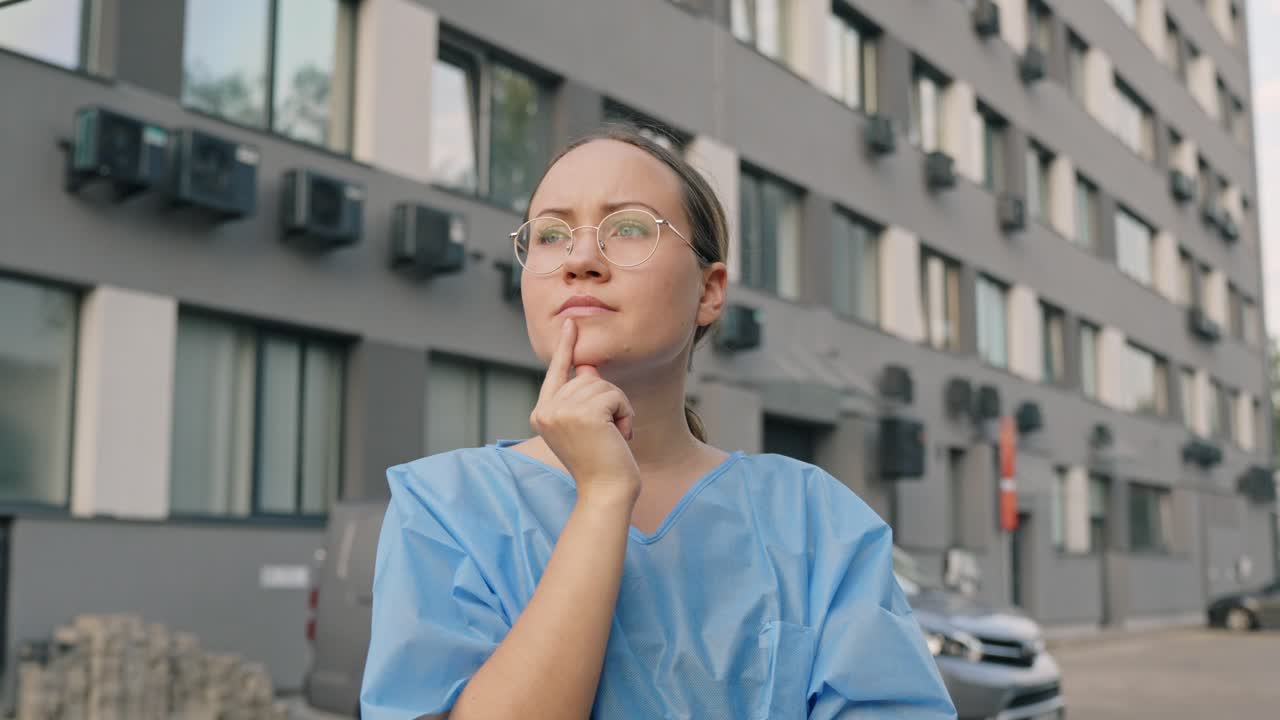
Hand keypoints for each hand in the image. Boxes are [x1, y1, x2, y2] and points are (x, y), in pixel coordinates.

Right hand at [530, 319, 639, 505]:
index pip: (556, 372)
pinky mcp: (583, 414)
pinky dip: (625, 413)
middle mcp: (546, 410)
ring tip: (613, 436)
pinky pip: (615, 395)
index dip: (565, 347)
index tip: (570, 324)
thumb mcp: (586, 426)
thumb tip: (588, 366)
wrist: (606, 492)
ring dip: (619, 408)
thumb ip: (583, 396)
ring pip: (604, 385)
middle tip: (609, 433)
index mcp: (542, 413)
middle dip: (609, 400)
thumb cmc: (600, 463)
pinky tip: (620, 435)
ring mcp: (561, 411)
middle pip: (588, 378)